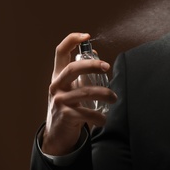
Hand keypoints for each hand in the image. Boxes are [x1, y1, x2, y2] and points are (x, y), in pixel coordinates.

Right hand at [42, 33, 116, 155]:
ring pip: (84, 92)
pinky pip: (86, 113)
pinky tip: (104, 119)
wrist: (57, 134)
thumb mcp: (70, 88)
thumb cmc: (68, 107)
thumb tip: (96, 54)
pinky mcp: (66, 116)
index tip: (86, 36)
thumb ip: (80, 74)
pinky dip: (99, 117)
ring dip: (104, 94)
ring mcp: (59, 101)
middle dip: (91, 65)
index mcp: (58, 76)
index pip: (60, 52)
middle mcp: (56, 86)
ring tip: (114, 98)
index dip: (72, 40)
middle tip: (106, 67)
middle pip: (72, 69)